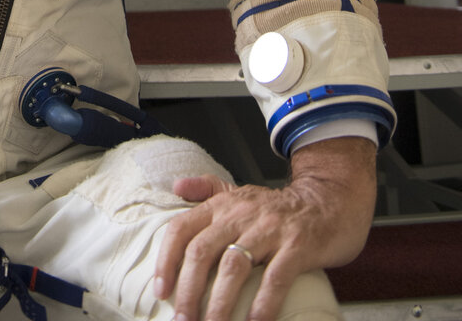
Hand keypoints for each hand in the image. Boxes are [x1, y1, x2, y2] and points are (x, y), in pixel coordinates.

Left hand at [154, 137, 376, 320]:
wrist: (330, 199)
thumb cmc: (280, 207)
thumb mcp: (240, 192)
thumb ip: (208, 189)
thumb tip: (176, 186)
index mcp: (223, 205)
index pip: (182, 228)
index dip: (167, 259)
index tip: (160, 290)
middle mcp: (241, 214)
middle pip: (202, 251)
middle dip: (188, 291)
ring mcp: (270, 229)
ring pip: (234, 267)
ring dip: (219, 304)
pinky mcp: (299, 245)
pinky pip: (276, 278)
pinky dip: (263, 304)